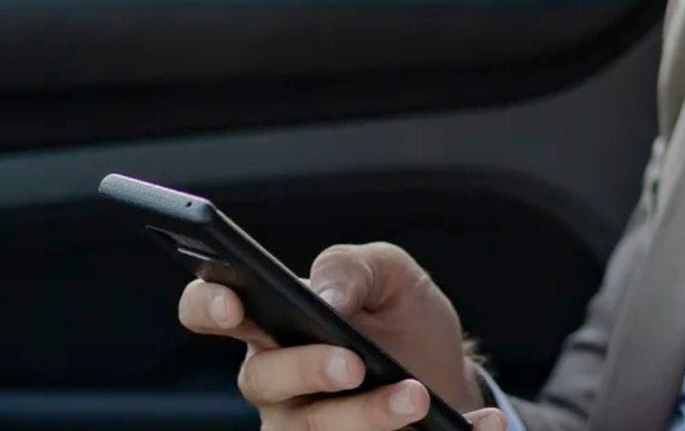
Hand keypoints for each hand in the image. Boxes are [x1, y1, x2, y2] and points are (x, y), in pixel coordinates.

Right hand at [177, 242, 507, 430]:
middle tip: (353, 363)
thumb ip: (353, 269)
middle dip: (307, 370)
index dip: (207, 307)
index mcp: (272, 325)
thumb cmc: (400, 320)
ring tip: (418, 397)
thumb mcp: (391, 276)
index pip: (211, 311)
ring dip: (368, 417)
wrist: (448, 374)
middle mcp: (277, 384)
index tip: (232, 304)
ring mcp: (306, 429)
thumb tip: (326, 296)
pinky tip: (476, 426)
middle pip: (263, 382)